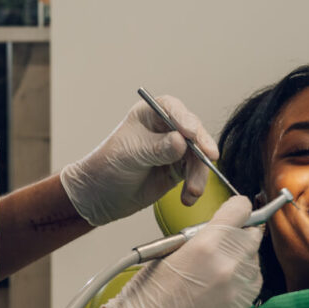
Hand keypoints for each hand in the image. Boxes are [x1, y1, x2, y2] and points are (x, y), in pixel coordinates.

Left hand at [60, 95, 217, 226]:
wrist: (99, 196)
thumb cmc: (106, 166)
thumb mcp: (130, 154)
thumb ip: (157, 148)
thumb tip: (182, 142)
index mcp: (149, 114)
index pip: (172, 109)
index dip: (185, 119)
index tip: (191, 133)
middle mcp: (165, 129)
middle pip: (192, 131)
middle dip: (201, 146)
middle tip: (209, 157)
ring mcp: (174, 150)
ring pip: (197, 156)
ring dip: (199, 173)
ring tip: (192, 191)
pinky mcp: (177, 170)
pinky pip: (194, 174)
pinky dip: (195, 186)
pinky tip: (188, 197)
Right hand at [102, 196, 263, 307]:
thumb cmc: (146, 297)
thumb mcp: (167, 251)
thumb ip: (198, 238)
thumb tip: (217, 231)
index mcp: (206, 244)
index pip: (240, 209)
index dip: (236, 209)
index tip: (233, 213)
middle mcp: (227, 264)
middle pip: (252, 235)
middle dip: (240, 234)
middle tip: (224, 241)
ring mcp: (236, 289)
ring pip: (255, 260)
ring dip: (242, 258)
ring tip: (218, 267)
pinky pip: (253, 284)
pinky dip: (244, 279)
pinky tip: (224, 283)